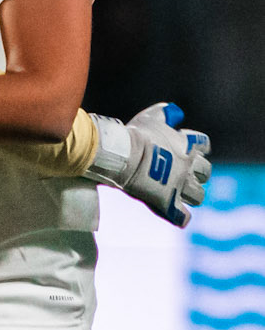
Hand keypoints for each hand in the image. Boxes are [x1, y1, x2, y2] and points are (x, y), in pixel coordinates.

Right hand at [88, 102, 210, 227]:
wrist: (124, 155)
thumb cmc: (135, 134)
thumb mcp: (150, 118)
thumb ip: (165, 113)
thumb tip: (176, 112)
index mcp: (186, 144)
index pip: (203, 144)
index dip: (199, 147)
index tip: (193, 149)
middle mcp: (188, 166)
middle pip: (205, 171)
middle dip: (198, 173)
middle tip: (185, 173)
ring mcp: (180, 186)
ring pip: (198, 195)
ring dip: (192, 195)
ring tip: (181, 195)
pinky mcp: (168, 203)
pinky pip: (182, 217)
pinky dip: (180, 217)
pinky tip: (176, 215)